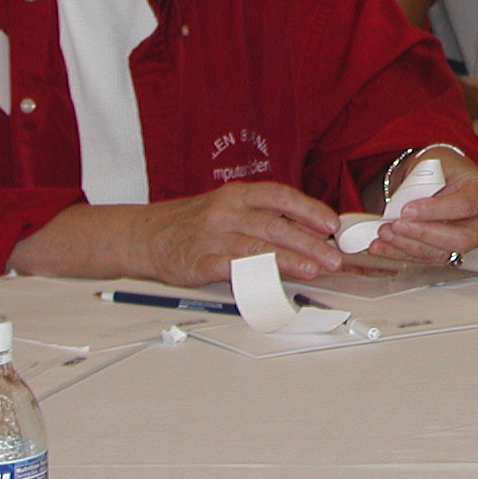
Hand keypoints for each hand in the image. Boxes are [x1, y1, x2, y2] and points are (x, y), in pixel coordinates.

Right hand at [131, 182, 344, 286]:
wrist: (145, 235)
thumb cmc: (195, 222)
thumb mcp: (229, 207)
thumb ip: (264, 216)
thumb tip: (309, 232)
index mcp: (238, 195)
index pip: (281, 196)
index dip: (309, 209)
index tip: (331, 224)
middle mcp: (226, 212)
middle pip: (275, 225)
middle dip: (309, 242)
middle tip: (332, 257)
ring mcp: (212, 236)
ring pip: (257, 248)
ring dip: (289, 260)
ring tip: (313, 270)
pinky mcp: (198, 261)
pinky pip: (230, 269)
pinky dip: (253, 276)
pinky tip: (272, 284)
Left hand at [368, 150, 477, 260]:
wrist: (444, 177)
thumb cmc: (445, 168)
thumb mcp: (436, 162)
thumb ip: (423, 182)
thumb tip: (404, 208)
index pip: (466, 205)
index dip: (436, 210)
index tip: (408, 209)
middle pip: (461, 238)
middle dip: (424, 234)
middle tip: (397, 225)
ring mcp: (469, 239)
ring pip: (442, 252)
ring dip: (408, 245)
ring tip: (385, 232)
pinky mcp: (449, 250)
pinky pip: (427, 257)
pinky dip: (402, 252)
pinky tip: (383, 246)